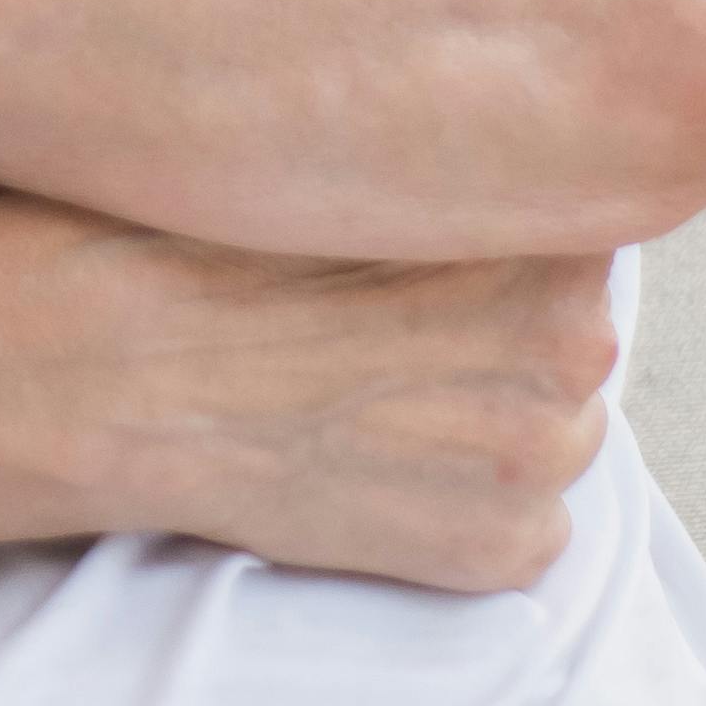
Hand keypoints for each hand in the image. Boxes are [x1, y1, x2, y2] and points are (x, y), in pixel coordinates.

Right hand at [27, 223, 620, 593]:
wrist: (124, 372)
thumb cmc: (217, 246)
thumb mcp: (361, 153)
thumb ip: (464, 166)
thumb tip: (516, 164)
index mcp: (549, 228)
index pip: (581, 223)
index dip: (501, 238)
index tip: (435, 249)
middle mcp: (575, 346)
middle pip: (571, 331)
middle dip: (501, 330)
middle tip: (389, 326)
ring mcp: (541, 458)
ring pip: (555, 428)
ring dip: (489, 417)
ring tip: (373, 396)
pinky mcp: (502, 552)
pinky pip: (530, 525)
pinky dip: (468, 505)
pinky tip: (380, 466)